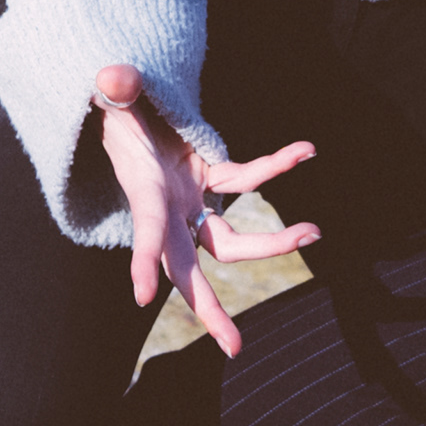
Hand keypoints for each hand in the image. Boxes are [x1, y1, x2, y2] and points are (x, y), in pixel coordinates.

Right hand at [89, 64, 315, 357]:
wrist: (125, 109)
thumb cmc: (117, 106)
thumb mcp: (113, 95)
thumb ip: (116, 87)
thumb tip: (112, 77)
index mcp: (145, 194)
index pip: (145, 233)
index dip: (144, 262)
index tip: (142, 297)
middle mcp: (168, 211)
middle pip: (190, 269)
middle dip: (208, 309)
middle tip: (235, 347)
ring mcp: (189, 202)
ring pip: (230, 240)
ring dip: (271, 243)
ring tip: (314, 233)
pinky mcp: (209, 181)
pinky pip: (247, 178)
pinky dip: (277, 165)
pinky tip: (307, 149)